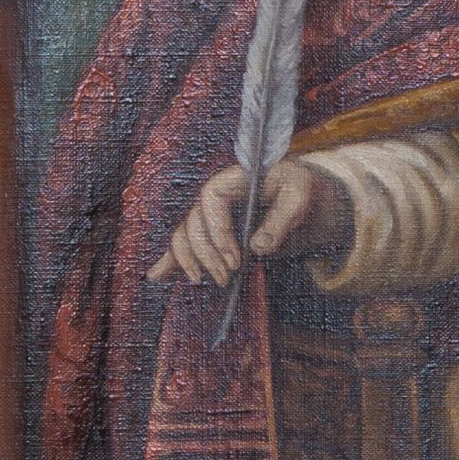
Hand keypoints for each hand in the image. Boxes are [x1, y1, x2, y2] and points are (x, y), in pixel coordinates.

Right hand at [149, 154, 349, 283]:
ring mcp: (208, 216)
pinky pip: (183, 245)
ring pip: (183, 236)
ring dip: (187, 261)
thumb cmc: (298, 189)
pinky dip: (169, 261)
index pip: (211, 197)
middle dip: (206, 253)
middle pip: (193, 222)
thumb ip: (283, 217)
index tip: (235, 258)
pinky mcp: (209, 235)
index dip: (218, 230)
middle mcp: (213, 198)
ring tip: (203, 281)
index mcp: (233, 178)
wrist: (299, 196)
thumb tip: (258, 247)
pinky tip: (157, 276)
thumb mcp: (301, 194)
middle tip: (227, 278)